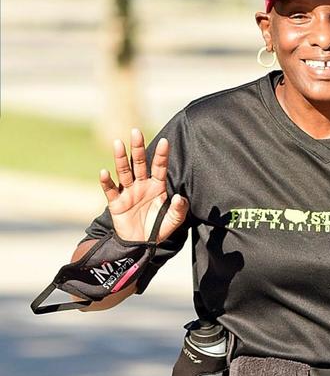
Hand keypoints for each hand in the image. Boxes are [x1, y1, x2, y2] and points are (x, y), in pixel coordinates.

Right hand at [99, 127, 188, 242]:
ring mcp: (127, 192)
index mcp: (156, 187)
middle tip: (136, 132)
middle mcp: (141, 185)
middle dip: (138, 148)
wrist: (140, 244)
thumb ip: (179, 209)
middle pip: (139, 163)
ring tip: (118, 144)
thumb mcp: (173, 221)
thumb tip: (179, 197)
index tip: (165, 141)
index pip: (159, 167)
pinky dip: (106, 181)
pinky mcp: (116, 203)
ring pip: (124, 172)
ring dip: (120, 158)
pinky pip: (110, 190)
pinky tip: (104, 172)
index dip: (162, 155)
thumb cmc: (157, 229)